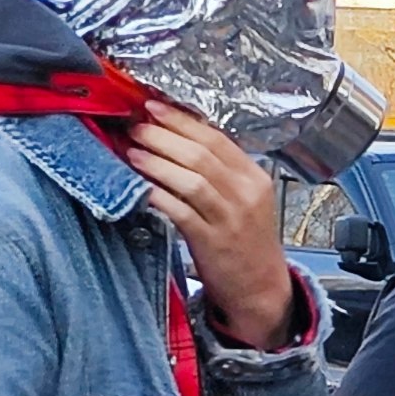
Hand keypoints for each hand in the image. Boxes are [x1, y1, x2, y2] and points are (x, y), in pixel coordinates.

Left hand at [125, 103, 294, 345]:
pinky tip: (141, 187)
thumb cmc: (246, 241)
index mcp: (255, 178)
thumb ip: (220, 172)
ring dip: (157, 162)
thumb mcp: (245, 200)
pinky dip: (158, 196)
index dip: (181, 120)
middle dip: (163, 136)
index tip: (153, 107)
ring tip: (132, 151)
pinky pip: (181, 212)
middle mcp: (246, 195)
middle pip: (201, 154)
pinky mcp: (213, 242)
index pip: (216, 138)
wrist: (262, 288)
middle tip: (136, 127)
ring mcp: (230, 219)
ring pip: (191, 180)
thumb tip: (176, 139)